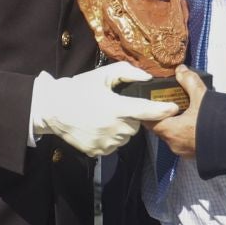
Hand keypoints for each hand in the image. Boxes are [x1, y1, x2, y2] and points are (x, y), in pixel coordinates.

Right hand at [31, 61, 175, 159]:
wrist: (52, 109)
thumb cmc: (78, 89)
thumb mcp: (102, 75)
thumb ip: (127, 73)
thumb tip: (147, 79)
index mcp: (116, 107)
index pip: (146, 110)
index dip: (162, 110)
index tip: (174, 108)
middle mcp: (114, 127)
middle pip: (135, 125)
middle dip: (130, 117)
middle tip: (113, 107)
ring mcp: (106, 142)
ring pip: (125, 137)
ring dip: (120, 128)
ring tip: (102, 118)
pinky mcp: (99, 151)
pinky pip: (113, 146)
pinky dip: (109, 138)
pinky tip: (96, 128)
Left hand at [147, 66, 207, 160]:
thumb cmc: (215, 121)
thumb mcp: (201, 96)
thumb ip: (189, 81)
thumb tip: (181, 70)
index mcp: (170, 131)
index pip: (149, 122)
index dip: (149, 111)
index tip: (152, 103)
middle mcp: (174, 144)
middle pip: (162, 128)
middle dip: (165, 117)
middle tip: (171, 104)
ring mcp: (185, 152)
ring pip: (174, 136)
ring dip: (177, 125)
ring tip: (186, 113)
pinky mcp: (196, 156)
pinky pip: (186, 143)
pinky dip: (188, 133)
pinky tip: (197, 124)